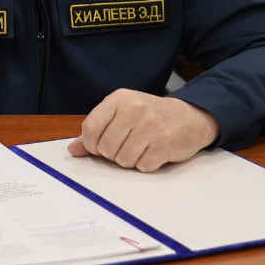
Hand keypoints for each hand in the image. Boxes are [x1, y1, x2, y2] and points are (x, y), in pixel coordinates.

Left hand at [68, 89, 219, 171]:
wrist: (190, 117)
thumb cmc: (150, 116)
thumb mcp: (121, 114)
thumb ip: (96, 130)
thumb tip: (73, 149)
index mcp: (119, 99)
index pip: (90, 128)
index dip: (91, 144)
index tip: (100, 147)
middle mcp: (134, 109)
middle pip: (105, 148)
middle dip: (113, 154)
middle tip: (127, 146)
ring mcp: (151, 126)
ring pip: (122, 160)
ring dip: (129, 160)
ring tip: (140, 148)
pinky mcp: (165, 143)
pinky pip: (142, 166)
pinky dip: (145, 165)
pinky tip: (152, 153)